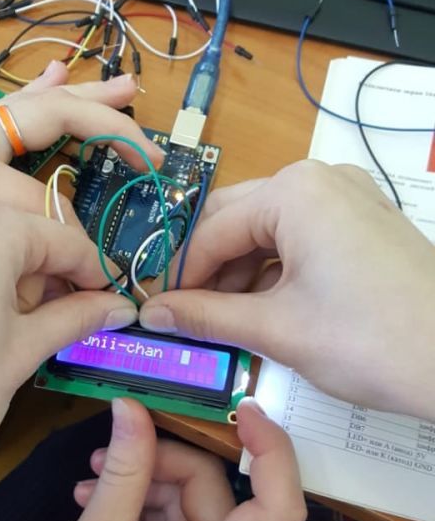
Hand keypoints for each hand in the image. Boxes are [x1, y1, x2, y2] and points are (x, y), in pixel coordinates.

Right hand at [25, 398, 304, 520]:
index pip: (279, 506)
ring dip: (143, 481)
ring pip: (192, 498)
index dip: (271, 450)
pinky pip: (179, 519)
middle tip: (101, 456)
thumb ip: (122, 474)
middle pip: (214, 489)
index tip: (241, 408)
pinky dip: (142, 503)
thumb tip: (131, 408)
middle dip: (160, 462)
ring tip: (86, 485)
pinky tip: (96, 502)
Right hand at [140, 161, 434, 418]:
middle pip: (239, 219)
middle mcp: (320, 178)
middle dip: (210, 271)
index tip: (157, 312)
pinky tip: (269, 311)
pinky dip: (280, 270)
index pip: (212, 230)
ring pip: (272, 229)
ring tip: (227, 324)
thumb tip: (151, 314)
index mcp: (293, 191)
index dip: (180, 276)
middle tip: (185, 317)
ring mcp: (350, 196)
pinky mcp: (369, 221)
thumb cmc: (368, 342)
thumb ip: (206, 317)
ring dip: (243, 274)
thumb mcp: (277, 330)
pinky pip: (305, 235)